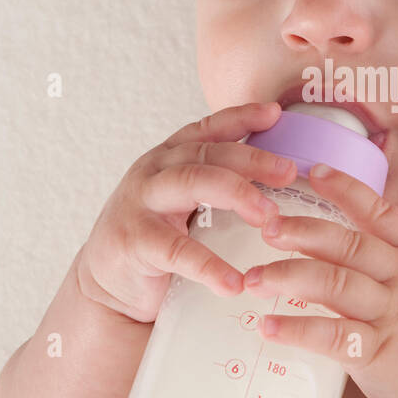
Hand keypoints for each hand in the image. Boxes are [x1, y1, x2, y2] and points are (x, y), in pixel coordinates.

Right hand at [77, 103, 296, 322]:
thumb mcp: (184, 202)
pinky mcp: (134, 241)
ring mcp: (141, 203)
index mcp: (170, 158)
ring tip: (269, 219)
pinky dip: (209, 266)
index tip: (274, 113)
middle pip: (208, 152)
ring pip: (192, 181)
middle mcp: (154, 171)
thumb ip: (217, 183)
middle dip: (252, 159)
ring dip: (237, 195)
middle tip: (288, 173)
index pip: (208, 129)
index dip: (241, 117)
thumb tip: (280, 177)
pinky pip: (177, 249)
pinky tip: (233, 282)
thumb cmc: (156, 237)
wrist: (109, 284)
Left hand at [244, 163, 397, 397]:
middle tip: (267, 227)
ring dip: (288, 277)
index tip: (313, 172)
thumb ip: (396, 254)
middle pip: (349, 245)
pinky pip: (333, 336)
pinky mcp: (378, 354)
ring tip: (253, 278)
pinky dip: (297, 329)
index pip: (381, 212)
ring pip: (336, 284)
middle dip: (304, 232)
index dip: (347, 189)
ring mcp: (392, 315)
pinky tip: (268, 326)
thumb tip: (345, 233)